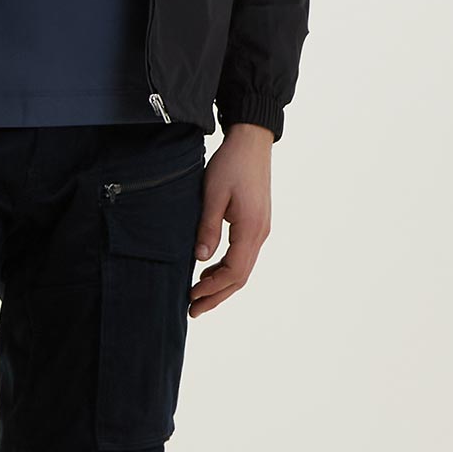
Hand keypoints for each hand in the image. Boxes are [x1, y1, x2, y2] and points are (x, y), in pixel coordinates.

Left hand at [189, 123, 272, 317]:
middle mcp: (260, 233)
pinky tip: (209, 271)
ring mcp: (261, 229)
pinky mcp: (257, 224)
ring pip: (243, 268)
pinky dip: (227, 269)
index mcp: (250, 229)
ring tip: (198, 295)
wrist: (252, 141)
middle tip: (193, 310)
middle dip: (217, 296)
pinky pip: (243, 256)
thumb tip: (200, 259)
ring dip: (222, 285)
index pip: (233, 271)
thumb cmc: (231, 163)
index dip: (212, 289)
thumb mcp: (213, 194)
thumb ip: (208, 228)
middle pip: (240, 277)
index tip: (191, 297)